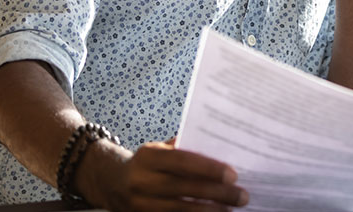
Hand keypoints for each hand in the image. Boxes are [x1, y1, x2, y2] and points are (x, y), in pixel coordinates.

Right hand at [85, 139, 247, 211]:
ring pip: (180, 210)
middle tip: (242, 195)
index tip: (232, 174)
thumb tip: (219, 147)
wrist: (110, 182)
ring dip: (209, 211)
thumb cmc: (145, 164)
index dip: (208, 168)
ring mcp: (140, 204)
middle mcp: (141, 181)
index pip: (182, 161)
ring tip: (231, 209)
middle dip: (216, 193)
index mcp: (148, 157)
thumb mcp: (158, 150)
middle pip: (184, 189)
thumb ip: (183, 149)